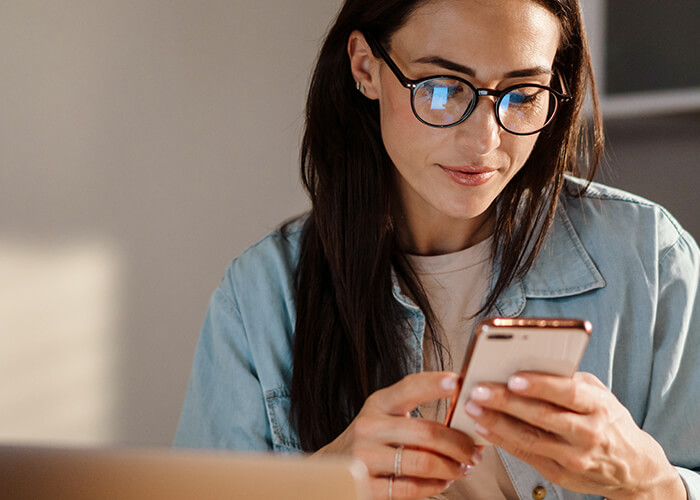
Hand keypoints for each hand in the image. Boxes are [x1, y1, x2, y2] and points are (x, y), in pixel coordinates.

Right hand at [314, 372, 480, 499]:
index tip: (458, 383)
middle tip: (474, 451)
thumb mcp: (384, 416)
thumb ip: (414, 413)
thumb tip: (463, 415)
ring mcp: (364, 457)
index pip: (409, 387)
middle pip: (426, 432)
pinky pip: (411, 488)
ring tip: (463, 468)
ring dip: (452, 467)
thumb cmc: (370, 440)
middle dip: (459, 444)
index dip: (434, 384)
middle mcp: (369, 426)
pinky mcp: (365, 486)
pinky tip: (442, 482)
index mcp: (378, 403)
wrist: (331, 468)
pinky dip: (435, 486)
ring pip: (423, 462)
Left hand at [463, 371, 686, 499]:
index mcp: (598, 405)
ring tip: (473, 407)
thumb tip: (529, 362)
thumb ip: (569, 379)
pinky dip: (502, 441)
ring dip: (497, 422)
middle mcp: (589, 433)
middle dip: (506, 402)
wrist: (634, 467)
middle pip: (542, 416)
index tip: (513, 378)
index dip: (540, 385)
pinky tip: (484, 427)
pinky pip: (526, 455)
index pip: (567, 392)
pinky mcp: (561, 474)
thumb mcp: (599, 393)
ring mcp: (575, 457)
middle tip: (479, 390)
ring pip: (530, 439)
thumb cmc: (608, 420)